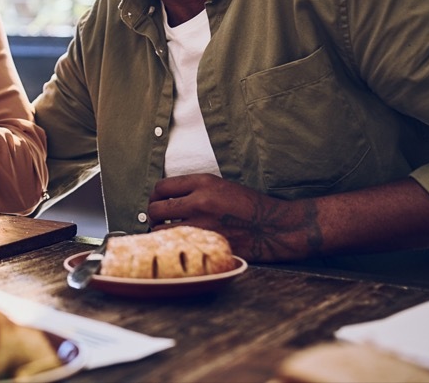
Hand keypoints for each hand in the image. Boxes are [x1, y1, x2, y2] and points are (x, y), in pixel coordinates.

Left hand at [148, 174, 318, 262]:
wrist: (275, 226)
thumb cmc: (251, 206)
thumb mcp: (222, 186)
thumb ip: (196, 190)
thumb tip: (169, 198)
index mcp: (203, 182)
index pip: (162, 186)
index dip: (155, 196)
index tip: (158, 201)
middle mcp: (199, 201)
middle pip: (155, 208)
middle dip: (153, 215)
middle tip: (159, 220)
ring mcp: (202, 223)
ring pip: (161, 229)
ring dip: (160, 232)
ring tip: (167, 234)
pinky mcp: (207, 243)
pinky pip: (177, 245)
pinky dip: (174, 246)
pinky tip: (179, 245)